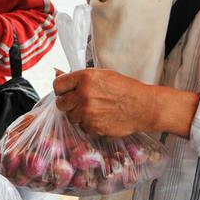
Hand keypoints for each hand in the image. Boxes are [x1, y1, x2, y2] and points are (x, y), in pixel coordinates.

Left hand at [53, 69, 186, 136]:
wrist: (143, 106)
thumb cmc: (124, 89)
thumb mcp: (101, 75)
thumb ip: (78, 78)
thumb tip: (56, 73)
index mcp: (85, 78)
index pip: (58, 85)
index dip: (61, 90)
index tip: (66, 92)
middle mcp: (84, 94)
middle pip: (61, 103)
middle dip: (68, 104)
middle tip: (81, 102)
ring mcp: (87, 112)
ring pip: (70, 117)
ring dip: (78, 115)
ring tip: (94, 110)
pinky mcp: (92, 126)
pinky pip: (82, 127)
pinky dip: (88, 124)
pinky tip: (101, 118)